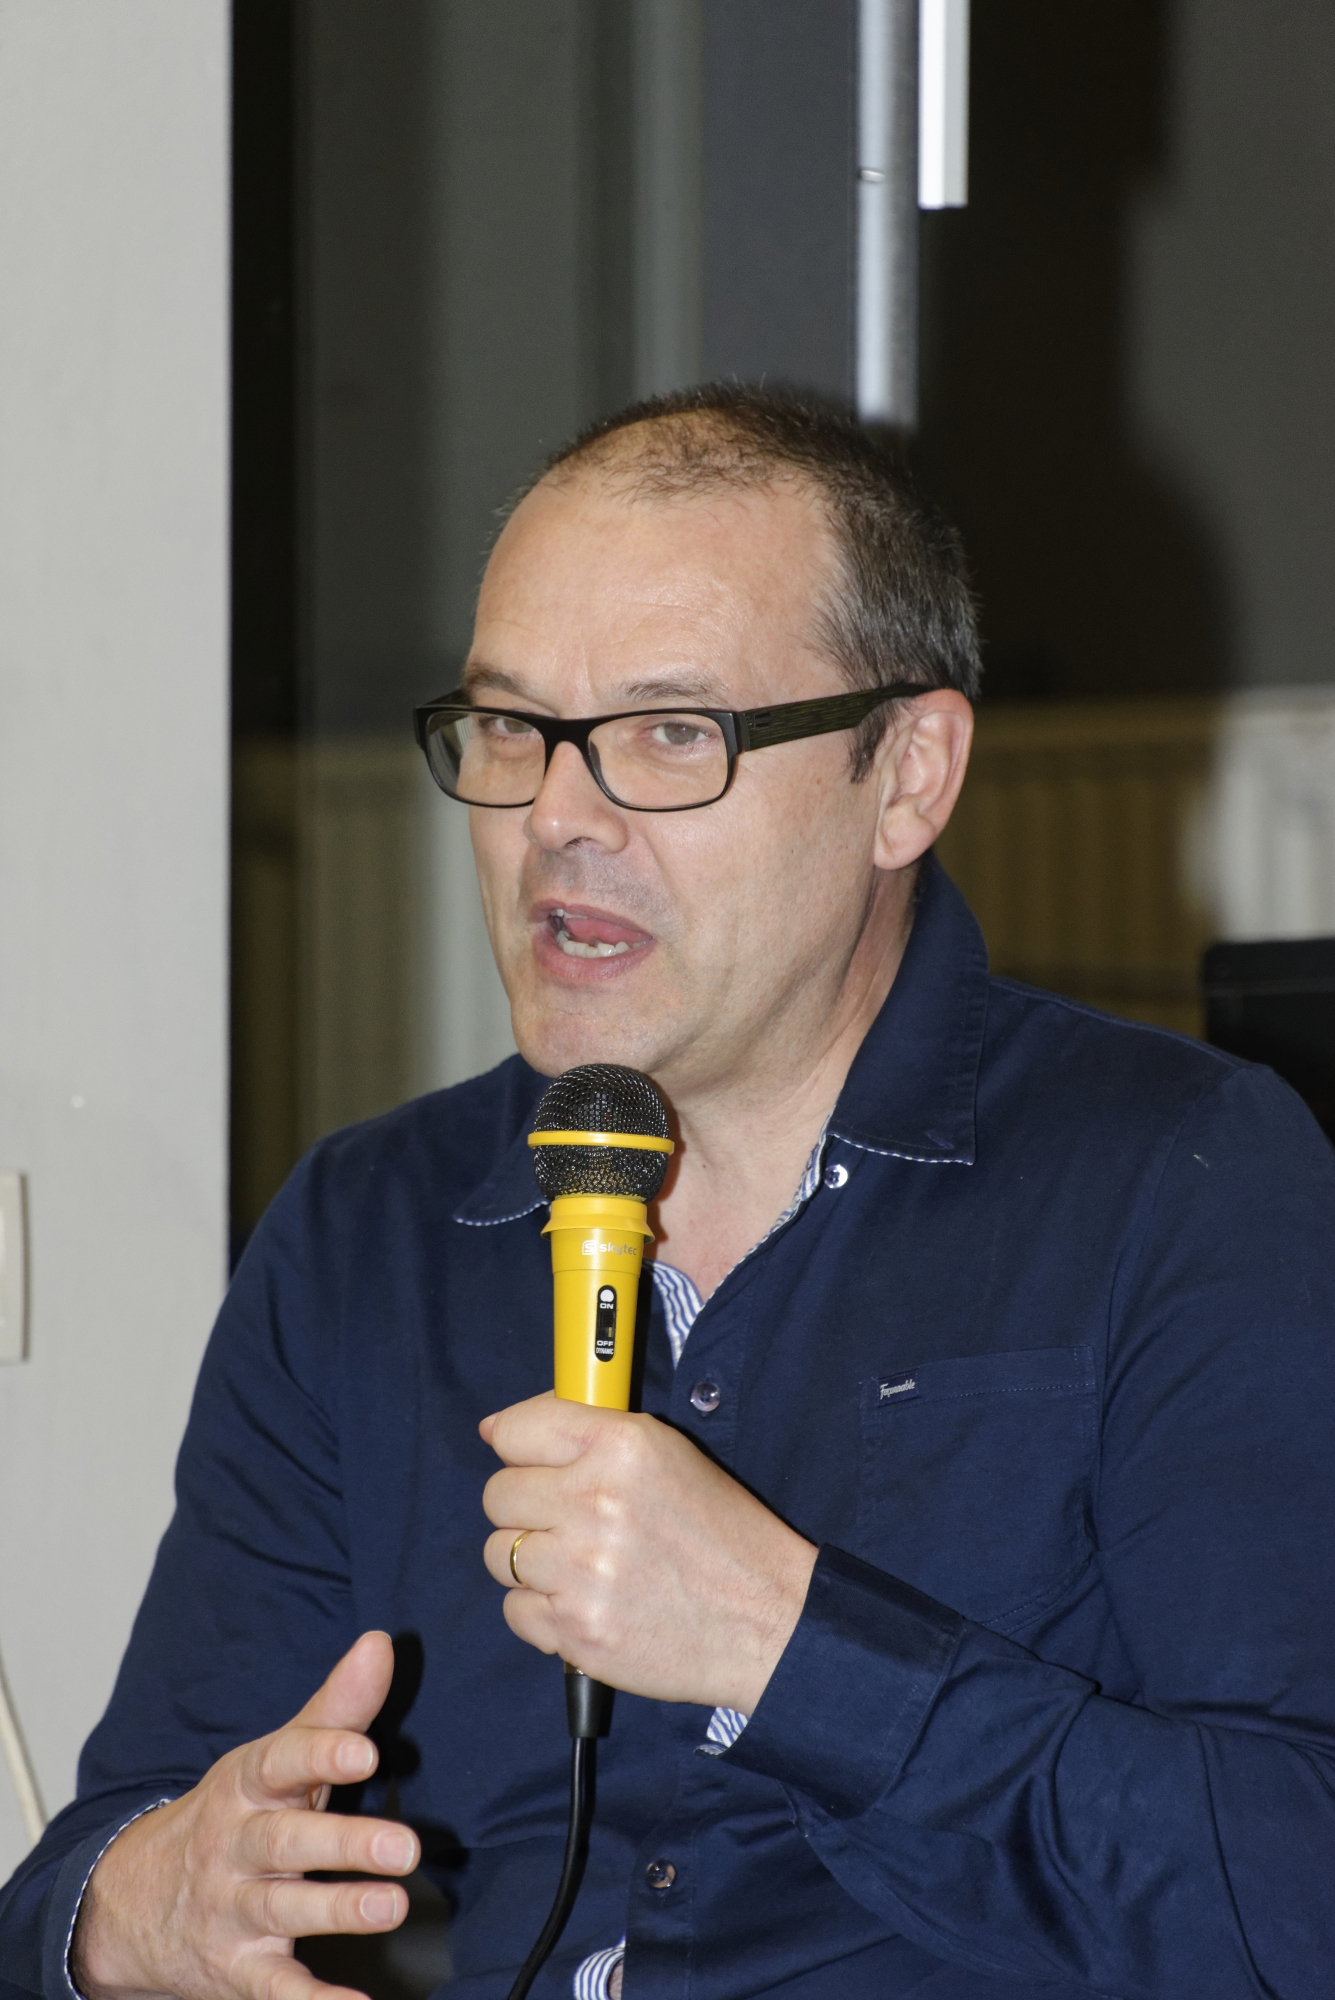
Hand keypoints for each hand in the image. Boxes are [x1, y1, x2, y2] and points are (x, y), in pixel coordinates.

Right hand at [71, 1631, 419, 1999]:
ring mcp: (232, 1909)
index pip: (282, 1761)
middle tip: (405, 1846)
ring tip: (390, 1907)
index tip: (366, 1752)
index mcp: (247, 1785)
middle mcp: (235, 1846)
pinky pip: (273, 1990)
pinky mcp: (236, 1969)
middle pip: (287, 1841)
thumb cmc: (231, 1816)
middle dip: (344, 1844)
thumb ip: (333, 1709)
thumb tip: (380, 1644)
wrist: (132, 1901)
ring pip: (282, 1909)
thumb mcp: (272, 1759)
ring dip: (337, 1911)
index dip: (323, 1754)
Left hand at [480, 1395, 816, 1713]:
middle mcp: (596, 1501)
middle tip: (564, 1520)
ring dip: (531, 1562)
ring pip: (498, 1554)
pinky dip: (542, 1611)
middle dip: (523, 1507)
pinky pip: (515, 1611)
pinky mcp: (576, 1630)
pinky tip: (585, 1603)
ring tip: (578, 1565)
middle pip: (497, 1495)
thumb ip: (592, 1433)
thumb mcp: (669, 1454)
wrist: (767, 1618)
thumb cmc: (720, 1533)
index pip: (516, 1430)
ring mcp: (581, 1570)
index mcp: (622, 1446)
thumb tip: (498, 1428)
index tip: (520, 1458)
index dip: (513, 1444)